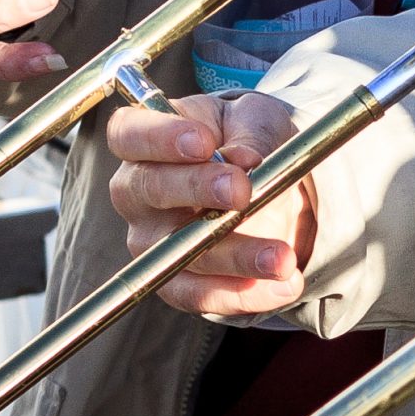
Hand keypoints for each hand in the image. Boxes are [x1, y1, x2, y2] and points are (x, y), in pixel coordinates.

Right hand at [105, 92, 315, 317]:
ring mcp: (151, 241)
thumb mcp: (256, 121)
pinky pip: (200, 295)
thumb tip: (244, 160)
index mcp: (146, 141)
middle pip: (149, 190)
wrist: (270, 182)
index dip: (159, 138)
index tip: (202, 142)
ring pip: (179, 251)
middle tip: (241, 190)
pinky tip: (284, 287)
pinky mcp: (175, 280)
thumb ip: (249, 135)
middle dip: (196, 190)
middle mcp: (137, 193)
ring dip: (235, 255)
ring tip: (282, 258)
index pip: (130, 134)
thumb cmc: (249, 139)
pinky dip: (245, 294)